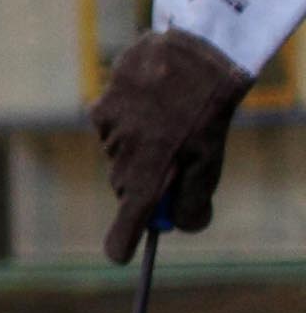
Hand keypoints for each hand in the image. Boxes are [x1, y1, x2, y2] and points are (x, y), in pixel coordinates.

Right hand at [91, 27, 250, 263]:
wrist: (194, 56)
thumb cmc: (206, 114)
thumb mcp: (210, 162)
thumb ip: (194, 200)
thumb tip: (180, 224)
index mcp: (149, 175)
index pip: (128, 220)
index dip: (122, 240)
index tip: (118, 256)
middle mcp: (121, 157)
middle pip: (124, 185)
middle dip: (142, 183)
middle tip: (170, 168)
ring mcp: (108, 129)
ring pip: (117, 153)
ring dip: (136, 149)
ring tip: (165, 123)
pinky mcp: (101, 103)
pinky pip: (110, 125)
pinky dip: (126, 122)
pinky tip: (149, 104)